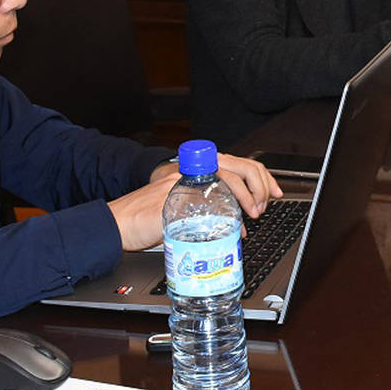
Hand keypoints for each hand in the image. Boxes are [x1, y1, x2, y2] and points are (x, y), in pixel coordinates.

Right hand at [111, 154, 282, 250]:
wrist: (116, 224)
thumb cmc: (144, 218)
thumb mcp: (179, 204)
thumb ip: (203, 205)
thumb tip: (233, 221)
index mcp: (193, 169)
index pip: (235, 163)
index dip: (260, 176)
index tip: (274, 192)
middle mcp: (190, 171)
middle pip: (236, 166)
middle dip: (259, 186)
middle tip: (263, 207)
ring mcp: (183, 182)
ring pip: (227, 178)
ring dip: (246, 197)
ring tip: (251, 215)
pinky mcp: (175, 197)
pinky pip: (208, 200)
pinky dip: (226, 213)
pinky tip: (232, 225)